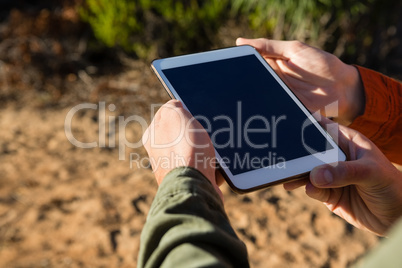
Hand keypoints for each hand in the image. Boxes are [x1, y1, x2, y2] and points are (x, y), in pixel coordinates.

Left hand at [142, 100, 222, 198]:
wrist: (195, 186)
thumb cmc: (184, 150)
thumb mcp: (175, 115)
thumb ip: (173, 106)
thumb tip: (176, 106)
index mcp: (153, 137)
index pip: (168, 115)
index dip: (183, 112)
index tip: (195, 114)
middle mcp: (161, 154)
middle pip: (185, 134)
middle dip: (198, 132)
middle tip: (207, 131)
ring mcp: (177, 169)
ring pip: (199, 150)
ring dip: (210, 149)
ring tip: (215, 150)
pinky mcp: (193, 181)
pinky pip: (209, 167)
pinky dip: (216, 165)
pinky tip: (218, 164)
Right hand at [236, 38, 364, 125]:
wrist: (342, 88)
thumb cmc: (321, 64)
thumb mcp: (294, 49)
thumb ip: (269, 46)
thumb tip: (240, 42)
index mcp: (272, 64)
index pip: (249, 63)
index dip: (238, 64)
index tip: (225, 64)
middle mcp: (271, 80)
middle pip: (250, 81)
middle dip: (239, 82)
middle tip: (226, 82)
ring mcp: (276, 95)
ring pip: (256, 95)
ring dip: (248, 96)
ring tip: (235, 95)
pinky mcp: (283, 109)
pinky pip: (268, 108)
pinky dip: (261, 108)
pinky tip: (252, 107)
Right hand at [284, 122, 401, 235]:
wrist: (396, 218)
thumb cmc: (392, 187)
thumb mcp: (371, 173)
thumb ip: (344, 172)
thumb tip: (315, 175)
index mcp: (347, 142)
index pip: (322, 128)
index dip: (305, 124)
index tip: (288, 125)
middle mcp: (335, 157)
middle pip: (309, 151)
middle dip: (296, 153)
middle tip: (282, 155)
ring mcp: (330, 176)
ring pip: (307, 172)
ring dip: (297, 174)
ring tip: (287, 176)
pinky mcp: (328, 194)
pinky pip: (312, 189)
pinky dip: (307, 189)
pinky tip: (306, 189)